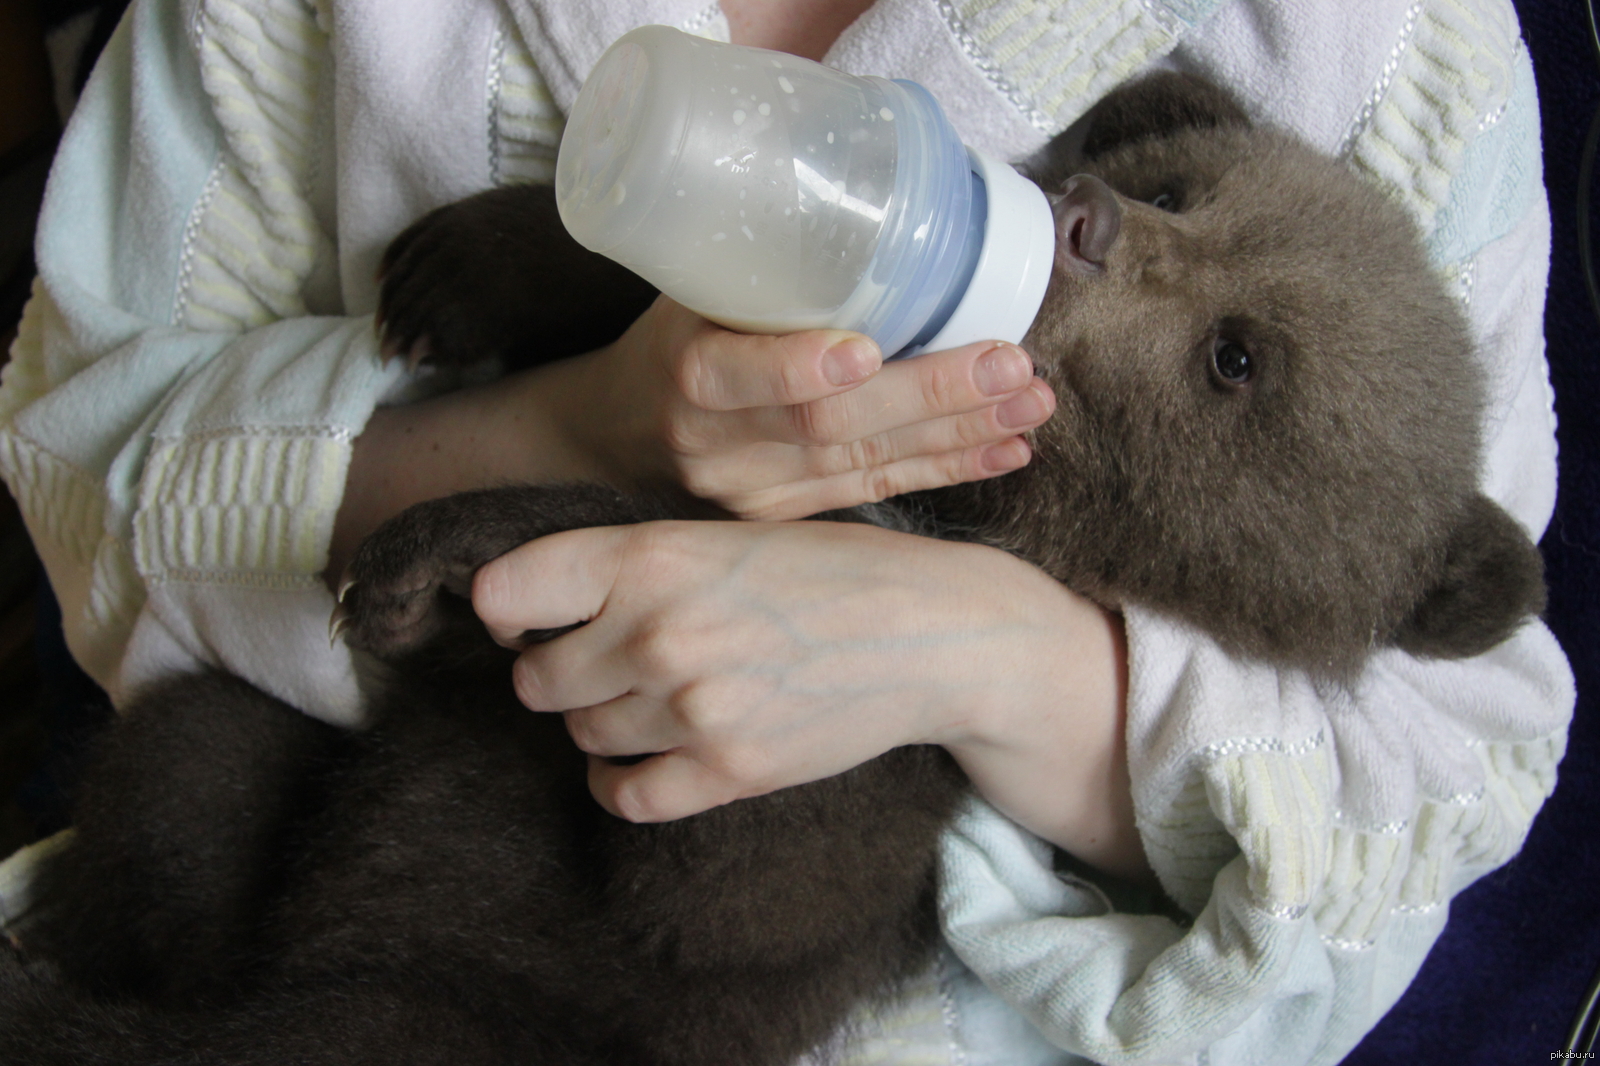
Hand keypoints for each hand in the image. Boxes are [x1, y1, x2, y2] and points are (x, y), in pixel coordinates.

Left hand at [471, 518, 1144, 876]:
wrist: (935, 633)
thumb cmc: (834, 569)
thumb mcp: (729, 533)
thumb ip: (637, 562)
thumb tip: (537, 602)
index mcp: (649, 556)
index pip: (506, 594)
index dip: (506, 609)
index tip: (527, 617)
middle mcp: (656, 633)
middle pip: (537, 679)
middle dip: (561, 671)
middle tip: (604, 661)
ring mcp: (690, 709)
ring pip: (581, 736)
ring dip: (602, 720)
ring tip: (650, 697)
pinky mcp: (727, 771)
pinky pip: (624, 796)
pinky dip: (621, 782)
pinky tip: (645, 758)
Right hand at [558, 297, 1055, 519]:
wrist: (618, 433)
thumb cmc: (673, 335)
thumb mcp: (693, 286)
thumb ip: (770, 267)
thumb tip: (892, 198)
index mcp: (686, 373)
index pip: (735, 377)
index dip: (798, 367)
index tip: (866, 350)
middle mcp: (718, 444)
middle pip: (829, 428)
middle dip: (930, 396)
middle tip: (1011, 367)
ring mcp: (754, 493)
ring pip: (866, 465)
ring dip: (960, 433)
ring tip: (1033, 403)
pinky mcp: (787, 520)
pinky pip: (875, 493)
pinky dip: (946, 471)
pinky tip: (1006, 452)